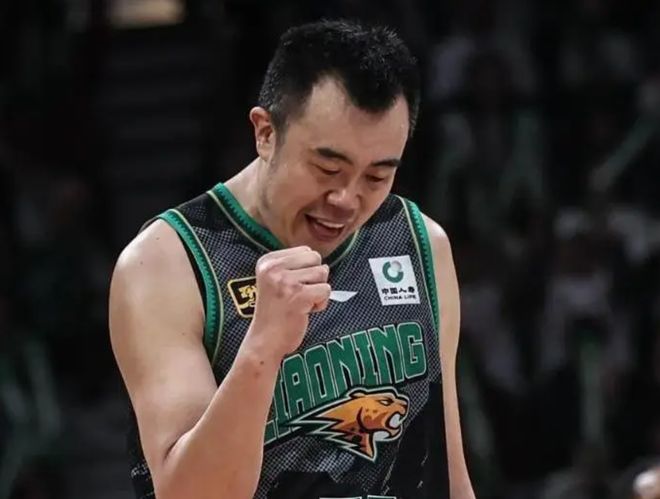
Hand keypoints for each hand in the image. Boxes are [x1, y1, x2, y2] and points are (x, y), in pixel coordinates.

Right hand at [244, 246, 329, 360]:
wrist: (265, 341)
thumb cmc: (275, 312)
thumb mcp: (275, 280)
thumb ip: (293, 266)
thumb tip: (320, 259)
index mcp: (267, 261)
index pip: (305, 250)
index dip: (306, 270)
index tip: (290, 287)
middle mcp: (274, 268)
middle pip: (315, 258)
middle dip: (315, 277)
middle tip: (298, 295)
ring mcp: (286, 281)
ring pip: (323, 273)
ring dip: (318, 291)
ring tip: (300, 303)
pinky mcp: (299, 295)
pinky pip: (326, 290)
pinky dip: (321, 303)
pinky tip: (305, 311)